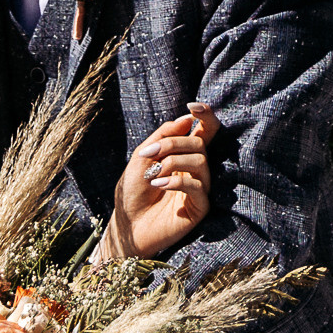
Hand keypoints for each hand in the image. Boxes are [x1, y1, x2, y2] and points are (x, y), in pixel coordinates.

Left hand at [106, 104, 215, 259]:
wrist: (126, 225)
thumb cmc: (132, 192)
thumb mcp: (142, 157)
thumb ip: (163, 136)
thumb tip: (187, 118)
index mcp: (184, 155)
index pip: (205, 130)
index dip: (205, 115)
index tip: (192, 107)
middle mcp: (195, 170)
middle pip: (200, 143)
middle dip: (173, 143)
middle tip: (149, 156)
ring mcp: (199, 189)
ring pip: (201, 162)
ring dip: (173, 162)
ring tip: (153, 175)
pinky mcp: (199, 208)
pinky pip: (198, 187)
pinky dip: (177, 182)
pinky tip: (158, 185)